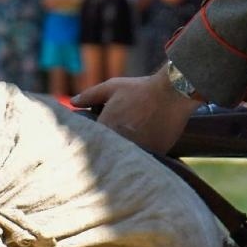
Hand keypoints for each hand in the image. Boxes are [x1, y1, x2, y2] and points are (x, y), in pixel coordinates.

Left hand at [74, 68, 196, 152]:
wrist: (173, 93)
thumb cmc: (140, 89)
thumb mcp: (112, 87)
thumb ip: (90, 95)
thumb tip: (73, 102)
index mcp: (106, 128)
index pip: (92, 143)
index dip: (92, 142)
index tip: (94, 141)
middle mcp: (121, 143)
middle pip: (109, 153)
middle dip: (109, 150)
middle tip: (113, 147)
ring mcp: (138, 150)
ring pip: (126, 158)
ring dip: (125, 155)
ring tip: (132, 142)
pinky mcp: (155, 154)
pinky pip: (144, 159)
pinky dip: (143, 155)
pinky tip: (145, 144)